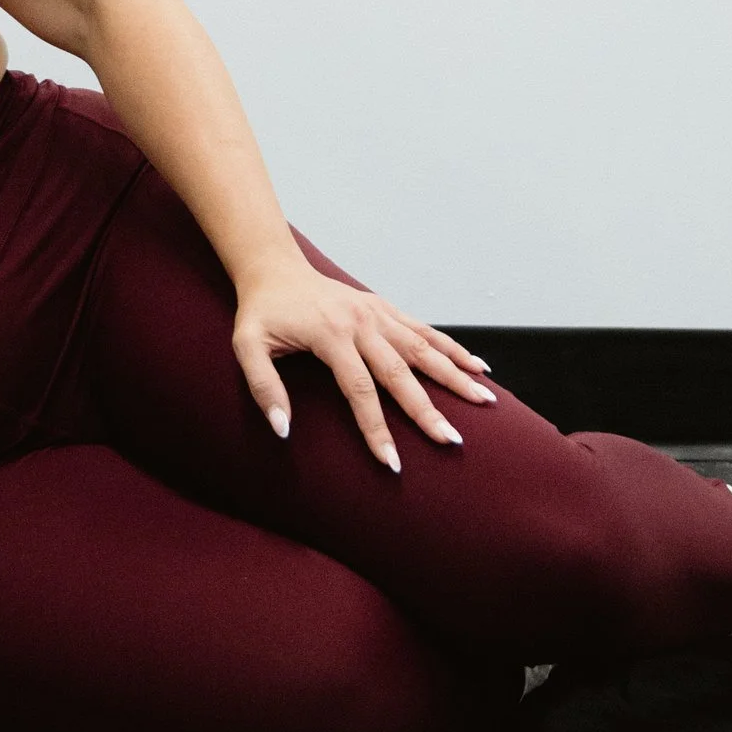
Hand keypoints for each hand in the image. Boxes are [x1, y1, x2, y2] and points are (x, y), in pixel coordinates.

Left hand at [231, 258, 497, 474]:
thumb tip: (283, 429)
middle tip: (452, 441)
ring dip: (455, 375)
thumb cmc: (260, 312)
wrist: (274, 268)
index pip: (360, 391)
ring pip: (423, 348)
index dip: (376, 430)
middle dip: (428, 411)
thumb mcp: (246, 346)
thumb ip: (263, 387)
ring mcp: (377, 313)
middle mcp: (361, 322)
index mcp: (330, 335)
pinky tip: (477, 365)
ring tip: (485, 400)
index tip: (392, 463)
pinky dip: (452, 347)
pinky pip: (424, 330)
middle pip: (401, 373)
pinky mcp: (384, 307)